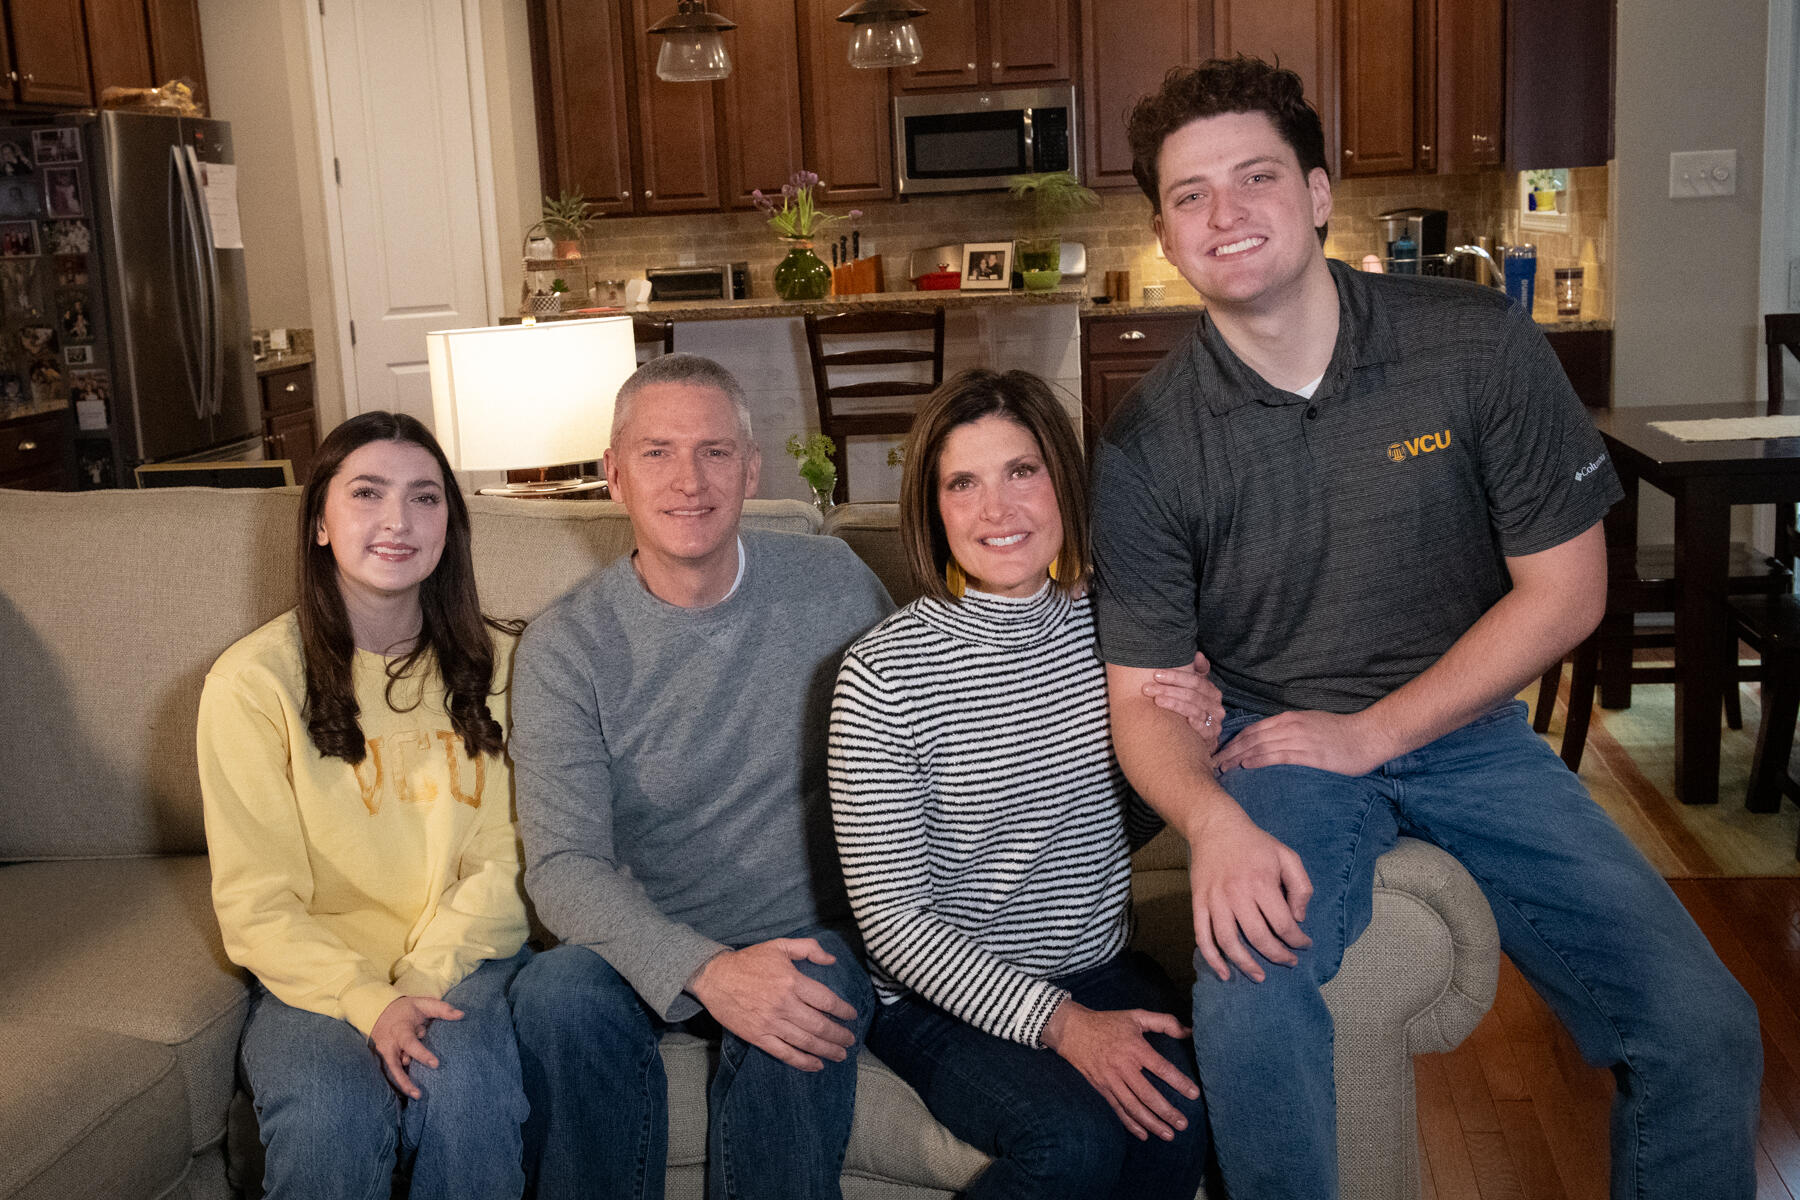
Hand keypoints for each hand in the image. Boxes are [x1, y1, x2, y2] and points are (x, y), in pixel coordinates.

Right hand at [369, 995, 462, 1097]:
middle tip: (419, 1093)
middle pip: (395, 1065)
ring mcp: (384, 1054)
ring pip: (392, 1072)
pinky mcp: (384, 1060)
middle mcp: (389, 1045)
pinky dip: (399, 1083)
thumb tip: (461, 1015)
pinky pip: (391, 1073)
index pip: (410, 1044)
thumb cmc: (406, 1009)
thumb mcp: (423, 1004)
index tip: (436, 1064)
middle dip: (405, 1080)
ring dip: (403, 1084)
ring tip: (417, 1096)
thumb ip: (442, 1009)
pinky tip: (411, 1093)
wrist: (380, 1011)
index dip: (422, 1054)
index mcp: (400, 1030)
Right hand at [688, 939, 858, 1071]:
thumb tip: (831, 960)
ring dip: (827, 1050)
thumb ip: (809, 948)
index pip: (826, 1000)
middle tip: (850, 1040)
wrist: (714, 977)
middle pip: (820, 1025)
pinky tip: (817, 1065)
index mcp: (792, 981)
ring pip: (806, 1042)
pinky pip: (785, 1053)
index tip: (852, 1015)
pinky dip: (803, 1062)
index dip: (843, 1010)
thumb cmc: (748, 960)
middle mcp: (785, 1005)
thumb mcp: (779, 945)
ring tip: (840, 1055)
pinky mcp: (758, 1037)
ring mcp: (771, 1024)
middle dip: (839, 1035)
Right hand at [1040, 1000, 1199, 1140]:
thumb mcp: (1136, 1016)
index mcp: (1135, 1047)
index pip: (1161, 1067)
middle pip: (1147, 1094)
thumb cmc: (1108, 1022)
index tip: (1194, 1094)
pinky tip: (1144, 1135)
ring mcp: (1110, 1080)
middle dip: (1166, 1111)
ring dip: (1151, 1122)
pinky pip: (1118, 1109)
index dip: (1178, 1081)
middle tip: (1183, 1124)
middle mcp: (1123, 1066)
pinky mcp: (1101, 1088)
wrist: (1073, 1030)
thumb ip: (1164, 1022)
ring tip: (1168, 1135)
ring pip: (1133, 1106)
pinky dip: (1130, 1124)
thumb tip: (1189, 1032)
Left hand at [1142, 651, 1224, 750]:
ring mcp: (1214, 722)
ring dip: (1173, 704)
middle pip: (1192, 695)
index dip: (1176, 676)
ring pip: (1194, 710)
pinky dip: (1191, 722)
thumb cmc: (1191, 708)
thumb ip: (1197, 671)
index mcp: (1212, 692)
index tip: (1156, 674)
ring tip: (1156, 700)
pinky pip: (1202, 728)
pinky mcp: (1210, 737)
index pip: (1196, 681)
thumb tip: (1198, 655)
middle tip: (1148, 688)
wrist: (1197, 738)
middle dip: (1168, 690)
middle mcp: (1216, 706)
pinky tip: (1179, 719)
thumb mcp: (1194, 689)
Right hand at [1186, 802, 1312, 982]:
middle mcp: (1236, 894)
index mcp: (1261, 882)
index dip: (1296, 940)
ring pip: (1228, 942)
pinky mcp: (1198, 902)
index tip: (1303, 944)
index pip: (1283, 924)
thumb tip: (1298, 919)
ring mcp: (1214, 900)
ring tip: (1260, 976)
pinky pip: (1202, 936)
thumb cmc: (1255, 844)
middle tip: (1288, 962)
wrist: (1215, 827)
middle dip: (1277, 956)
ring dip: (1246, 964)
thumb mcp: (1287, 856)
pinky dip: (1212, 958)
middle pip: (1258, 937)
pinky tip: (1224, 973)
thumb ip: (1301, 887)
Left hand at [1212, 709, 1393, 776]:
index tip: (1218, 754)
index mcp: (1287, 719)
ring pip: (1259, 746)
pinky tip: (1246, 766)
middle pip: (1250, 738)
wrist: (1368, 736)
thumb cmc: (1340, 733)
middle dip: (1228, 751)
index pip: (1251, 730)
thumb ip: (1289, 732)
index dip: (1232, 742)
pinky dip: (1259, 759)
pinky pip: (1278, 755)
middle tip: (1211, 764)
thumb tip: (1268, 744)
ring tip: (1222, 769)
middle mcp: (1289, 726)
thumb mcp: (1309, 725)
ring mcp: (1299, 738)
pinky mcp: (1309, 753)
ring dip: (1237, 758)